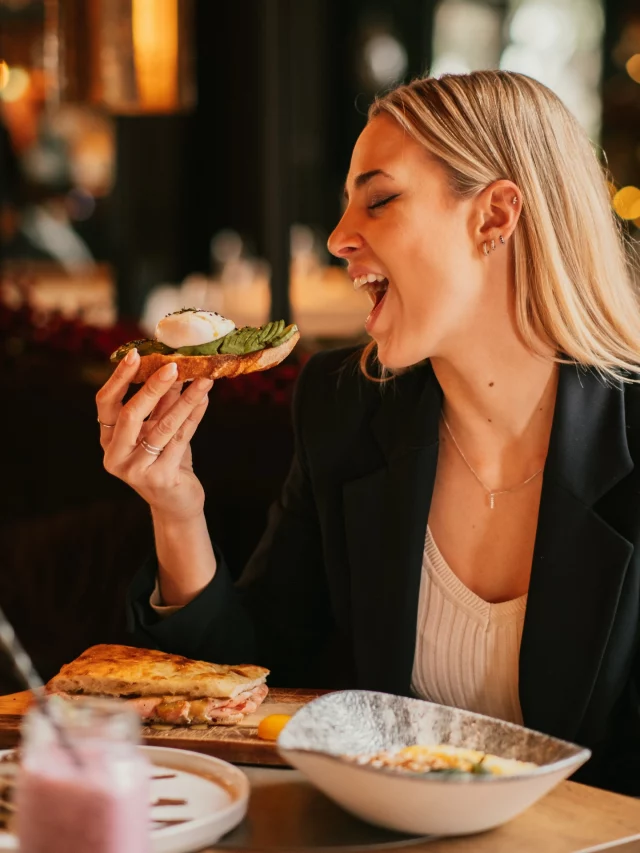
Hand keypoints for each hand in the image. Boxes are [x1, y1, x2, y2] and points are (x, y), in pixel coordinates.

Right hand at [96, 349, 212, 520]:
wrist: (177, 502)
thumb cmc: (165, 460)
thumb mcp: (158, 428)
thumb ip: (162, 402)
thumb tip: (174, 366)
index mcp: (108, 440)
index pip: (106, 402)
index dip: (120, 378)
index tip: (136, 354)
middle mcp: (115, 456)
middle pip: (130, 414)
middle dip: (153, 387)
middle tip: (174, 365)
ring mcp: (135, 469)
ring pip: (162, 426)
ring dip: (185, 400)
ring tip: (203, 379)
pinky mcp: (160, 478)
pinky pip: (180, 439)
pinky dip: (194, 417)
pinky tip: (205, 400)